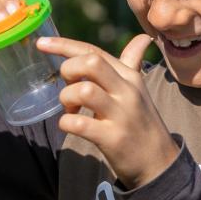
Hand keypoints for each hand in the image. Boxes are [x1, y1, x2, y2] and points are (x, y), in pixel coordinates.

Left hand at [37, 34, 179, 188]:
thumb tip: (143, 38)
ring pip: (84, 91)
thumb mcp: (139, 89)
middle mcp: (126, 91)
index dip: (64, 45)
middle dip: (68, 71)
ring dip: (66, 98)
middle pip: (91, 63)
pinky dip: (66, 123)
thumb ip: (133, 62)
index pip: (94, 51)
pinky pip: (80, 124)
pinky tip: (70, 125)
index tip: (42, 43)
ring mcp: (120, 115)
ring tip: (70, 109)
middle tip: (68, 87)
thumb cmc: (141, 122)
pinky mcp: (113, 138)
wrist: (158, 161)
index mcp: (129, 76)